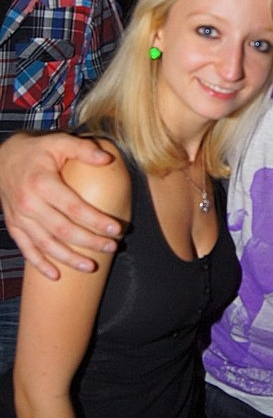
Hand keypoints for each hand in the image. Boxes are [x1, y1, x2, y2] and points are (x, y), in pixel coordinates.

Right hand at [0, 132, 122, 278]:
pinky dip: (40, 264)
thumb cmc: (37, 150)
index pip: (74, 208)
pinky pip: (26, 249)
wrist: (3, 158)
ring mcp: (20, 217)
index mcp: (42, 183)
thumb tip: (107, 159)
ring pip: (46, 244)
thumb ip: (83, 149)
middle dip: (89, 242)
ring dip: (69, 258)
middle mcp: (29, 203)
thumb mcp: (59, 142)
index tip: (116, 229)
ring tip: (91, 266)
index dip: (96, 220)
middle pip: (63, 230)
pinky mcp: (14, 225)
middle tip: (112, 248)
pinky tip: (56, 275)